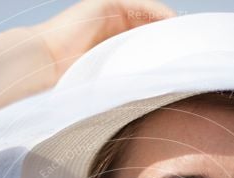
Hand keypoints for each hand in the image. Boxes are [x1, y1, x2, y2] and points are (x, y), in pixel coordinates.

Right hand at [31, 0, 176, 80]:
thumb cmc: (67, 86)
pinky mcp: (107, 4)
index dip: (161, 55)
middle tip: (190, 54)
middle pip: (148, 31)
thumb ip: (121, 90)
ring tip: (186, 40)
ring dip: (167, 27)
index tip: (181, 68)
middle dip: (168, 41)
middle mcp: (109, 30)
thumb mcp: (102, 88)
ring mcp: (107, 15)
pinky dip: (159, 14)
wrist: (42, 66)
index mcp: (108, 50)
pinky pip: (141, 6)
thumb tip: (148, 110)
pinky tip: (172, 25)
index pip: (142, 48)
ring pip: (147, 17)